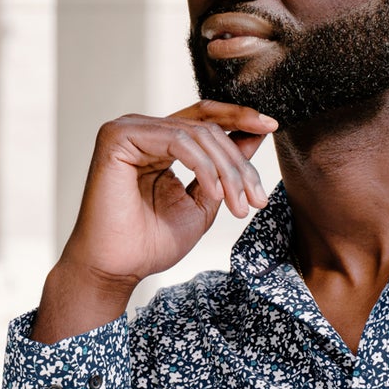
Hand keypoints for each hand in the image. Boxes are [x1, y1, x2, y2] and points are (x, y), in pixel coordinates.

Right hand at [33, 101, 276, 340]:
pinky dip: (203, 166)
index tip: (272, 127)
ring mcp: (128, 130)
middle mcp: (143, 130)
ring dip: (227, 170)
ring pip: (197, 134)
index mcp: (159, 142)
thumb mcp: (203, 203)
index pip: (205, 119)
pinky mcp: (118, 137)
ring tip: (240, 206)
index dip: (239, 118)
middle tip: (256, 200)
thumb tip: (254, 136)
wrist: (116, 270)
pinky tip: (216, 194)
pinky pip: (176, 140)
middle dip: (239, 164)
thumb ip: (224, 170)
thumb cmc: (150, 243)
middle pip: (207, 127)